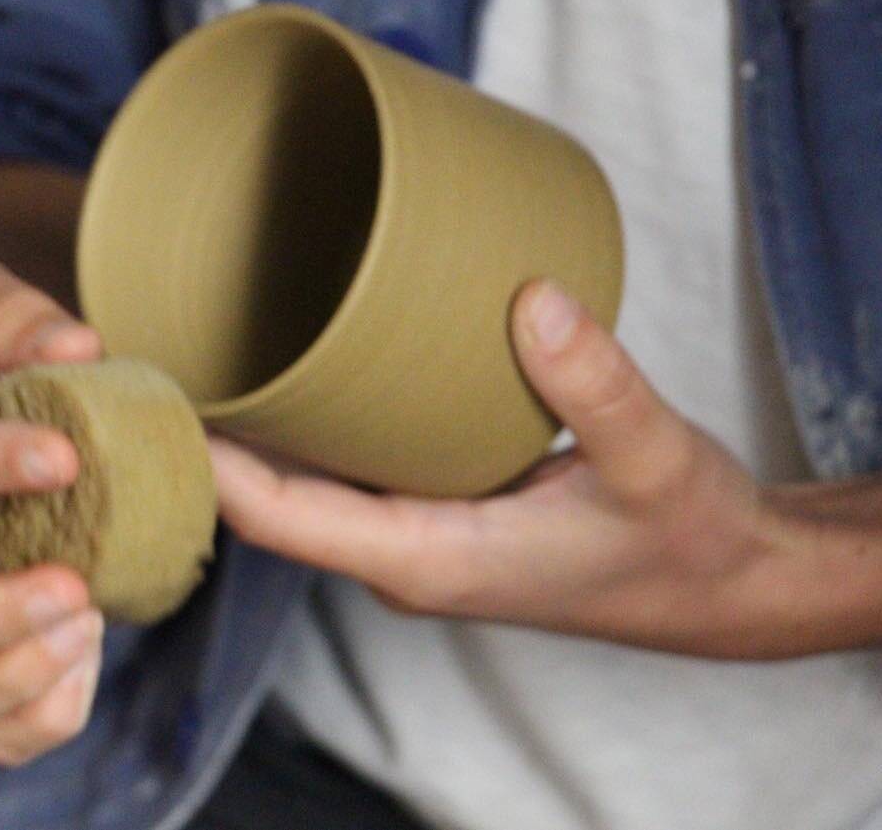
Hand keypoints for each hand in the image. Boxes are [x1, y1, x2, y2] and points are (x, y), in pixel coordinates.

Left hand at [211, 278, 846, 659]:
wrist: (727, 582)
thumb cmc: (688, 539)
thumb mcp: (654, 459)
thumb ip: (597, 385)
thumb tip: (534, 300)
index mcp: (428, 561)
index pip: (277, 517)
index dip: (206, 456)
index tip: (154, 387)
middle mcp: (403, 555)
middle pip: (268, 497)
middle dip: (210, 430)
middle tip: (160, 329)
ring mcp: (417, 533)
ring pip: (302, 483)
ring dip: (252, 423)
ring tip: (206, 329)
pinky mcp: (439, 509)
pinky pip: (349, 469)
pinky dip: (311, 421)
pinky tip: (298, 359)